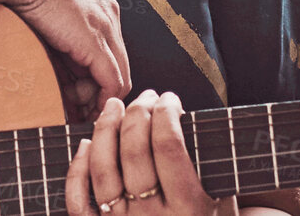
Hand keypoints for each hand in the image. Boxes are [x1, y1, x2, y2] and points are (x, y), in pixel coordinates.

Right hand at [0, 0, 131, 120]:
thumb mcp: (46, 8)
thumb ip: (57, 33)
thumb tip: (52, 59)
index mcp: (100, 7)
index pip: (111, 52)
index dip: (97, 78)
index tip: (77, 95)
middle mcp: (110, 17)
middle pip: (120, 67)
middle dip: (102, 94)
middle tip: (82, 111)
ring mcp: (105, 29)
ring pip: (119, 78)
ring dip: (100, 101)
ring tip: (77, 112)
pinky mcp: (95, 42)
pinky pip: (112, 82)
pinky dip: (102, 101)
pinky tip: (86, 110)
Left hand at [67, 90, 216, 215]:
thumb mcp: (222, 203)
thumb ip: (206, 169)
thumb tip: (179, 120)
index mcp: (189, 209)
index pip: (169, 147)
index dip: (167, 113)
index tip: (171, 99)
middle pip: (135, 152)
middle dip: (138, 113)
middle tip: (146, 96)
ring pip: (102, 170)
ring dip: (105, 130)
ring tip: (114, 106)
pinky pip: (78, 201)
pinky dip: (77, 170)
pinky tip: (85, 144)